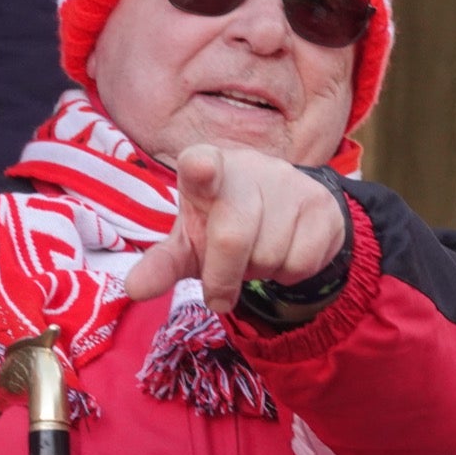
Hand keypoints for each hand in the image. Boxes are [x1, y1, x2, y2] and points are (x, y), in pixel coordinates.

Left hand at [125, 145, 346, 313]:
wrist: (283, 212)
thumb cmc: (221, 224)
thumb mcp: (189, 243)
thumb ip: (162, 264)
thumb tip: (133, 289)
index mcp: (204, 166)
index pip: (199, 164)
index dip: (201, 169)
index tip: (201, 168)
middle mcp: (248, 166)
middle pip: (232, 236)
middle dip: (223, 277)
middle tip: (220, 290)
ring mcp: (290, 182)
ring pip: (269, 256)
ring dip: (258, 274)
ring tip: (255, 255)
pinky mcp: (321, 205)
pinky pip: (300, 262)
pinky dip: (287, 275)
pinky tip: (283, 253)